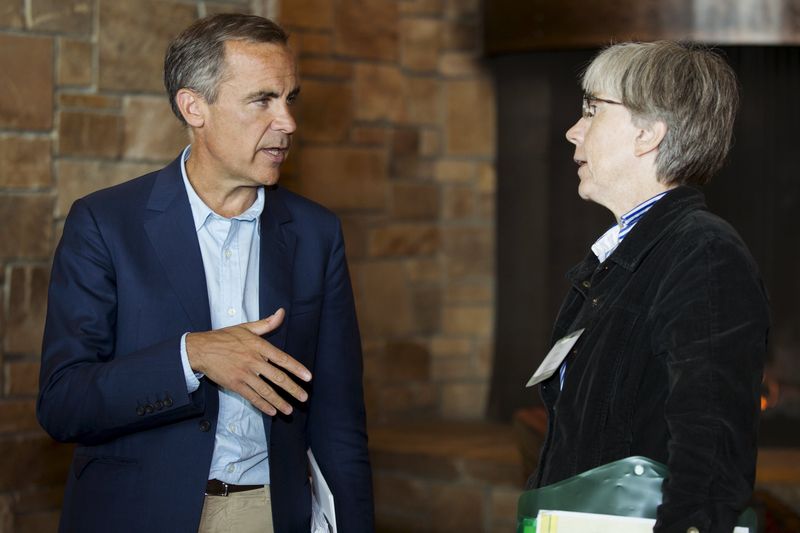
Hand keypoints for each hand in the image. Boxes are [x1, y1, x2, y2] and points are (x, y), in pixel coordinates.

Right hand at [185, 308, 311, 415]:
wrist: (201, 349)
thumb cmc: (224, 337)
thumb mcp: (246, 327)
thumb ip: (267, 323)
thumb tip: (281, 312)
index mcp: (258, 346)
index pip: (282, 359)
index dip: (296, 368)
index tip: (308, 377)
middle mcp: (253, 361)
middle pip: (277, 377)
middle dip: (292, 389)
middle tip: (304, 397)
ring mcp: (244, 374)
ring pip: (265, 390)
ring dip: (279, 401)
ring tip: (290, 410)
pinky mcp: (234, 384)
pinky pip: (251, 396)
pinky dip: (262, 405)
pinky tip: (272, 411)